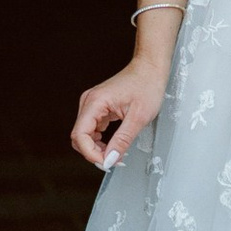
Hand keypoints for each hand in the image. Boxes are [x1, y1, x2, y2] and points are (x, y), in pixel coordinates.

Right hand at [71, 56, 169, 171]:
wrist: (151, 68)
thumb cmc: (147, 85)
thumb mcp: (138, 118)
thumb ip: (122, 141)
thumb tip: (110, 159)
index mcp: (95, 102)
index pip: (80, 135)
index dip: (90, 153)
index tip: (107, 162)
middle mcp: (89, 102)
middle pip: (79, 136)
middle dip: (93, 152)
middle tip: (113, 161)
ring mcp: (93, 104)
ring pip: (85, 134)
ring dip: (97, 148)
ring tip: (116, 154)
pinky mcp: (99, 107)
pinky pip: (92, 129)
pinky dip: (100, 141)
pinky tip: (113, 145)